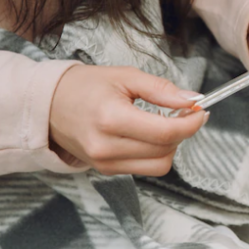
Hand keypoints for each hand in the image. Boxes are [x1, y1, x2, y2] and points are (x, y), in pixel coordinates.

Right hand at [50, 66, 207, 175]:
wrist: (47, 105)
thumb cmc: (85, 86)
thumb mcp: (125, 76)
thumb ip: (161, 89)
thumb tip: (193, 100)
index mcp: (111, 118)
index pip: (165, 132)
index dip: (191, 124)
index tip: (201, 111)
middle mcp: (106, 147)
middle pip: (166, 150)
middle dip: (183, 131)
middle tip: (184, 113)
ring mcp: (105, 163)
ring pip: (159, 164)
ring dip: (171, 145)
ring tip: (165, 123)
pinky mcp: (106, 171)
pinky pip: (145, 168)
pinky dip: (155, 152)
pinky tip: (149, 134)